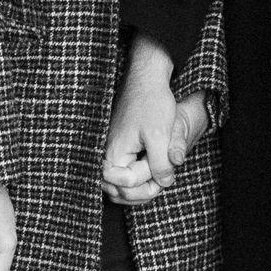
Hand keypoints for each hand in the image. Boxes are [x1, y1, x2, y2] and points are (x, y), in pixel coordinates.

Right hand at [102, 38, 200, 204]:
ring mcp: (111, 152)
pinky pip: (124, 173)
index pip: (124, 188)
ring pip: (121, 185)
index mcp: (113, 153)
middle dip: (142, 191)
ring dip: (141, 186)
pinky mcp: (118, 148)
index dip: (145, 187)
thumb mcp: (161, 135)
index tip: (162, 177)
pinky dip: (138, 177)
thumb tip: (163, 184)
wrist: (146, 79)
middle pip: (119, 191)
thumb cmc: (151, 103)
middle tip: (164, 180)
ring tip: (161, 176)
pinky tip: (154, 170)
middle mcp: (107, 155)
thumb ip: (160, 164)